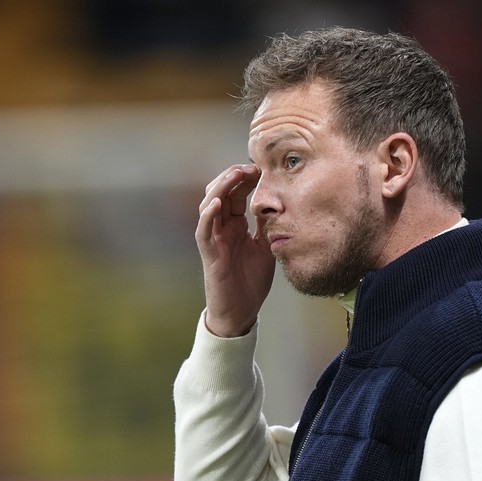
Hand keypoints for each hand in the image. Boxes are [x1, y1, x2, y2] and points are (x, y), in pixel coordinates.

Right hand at [196, 164, 274, 336]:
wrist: (241, 312)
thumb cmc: (251, 282)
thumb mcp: (266, 248)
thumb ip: (267, 227)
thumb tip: (278, 203)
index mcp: (235, 226)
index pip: (237, 195)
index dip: (246, 180)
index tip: (261, 168)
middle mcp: (221, 229)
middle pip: (222, 194)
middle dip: (234, 177)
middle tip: (251, 167)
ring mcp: (213, 239)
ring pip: (209, 205)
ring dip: (221, 188)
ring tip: (235, 175)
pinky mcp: (209, 254)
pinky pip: (203, 230)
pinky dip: (208, 215)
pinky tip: (218, 202)